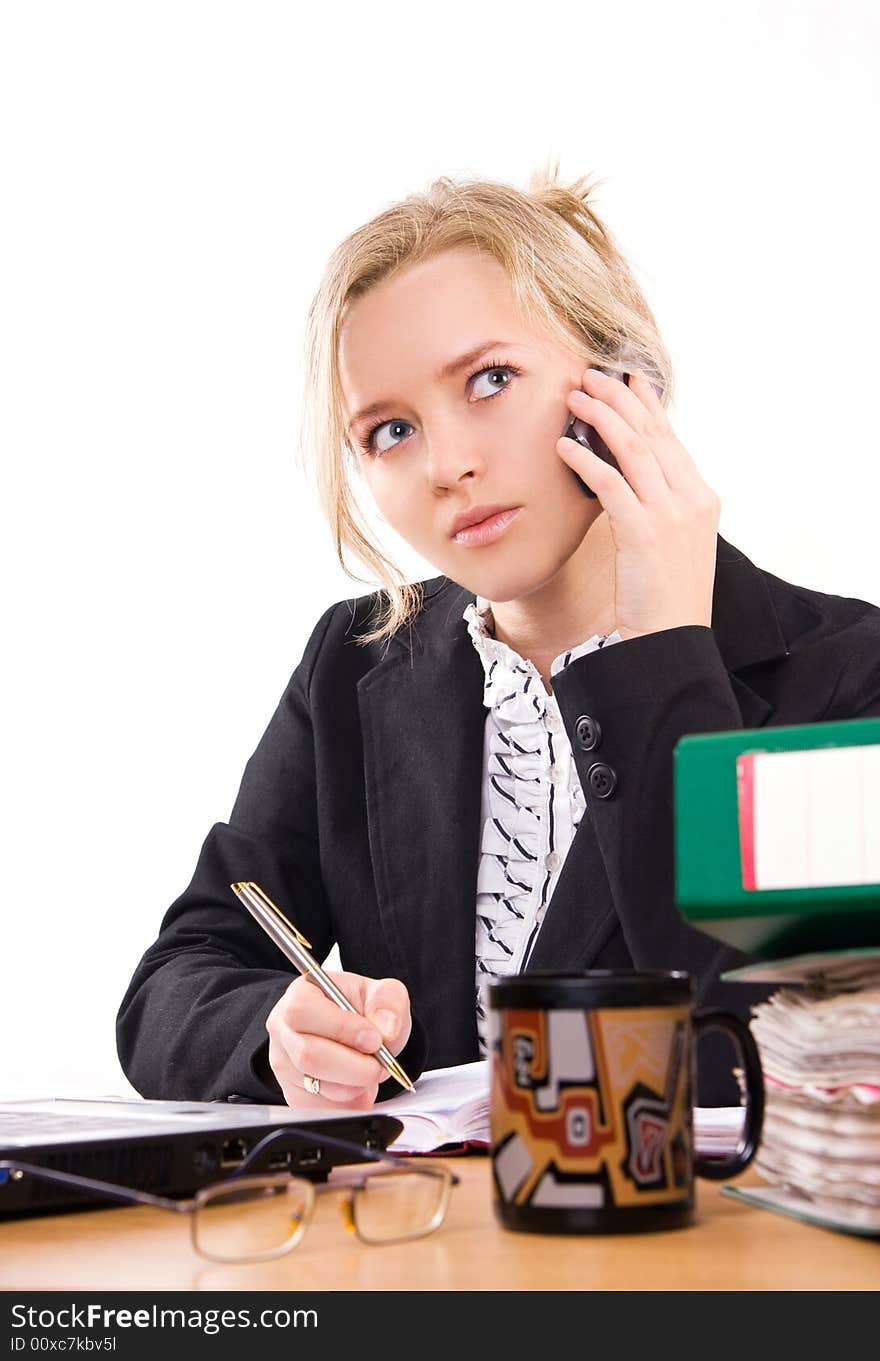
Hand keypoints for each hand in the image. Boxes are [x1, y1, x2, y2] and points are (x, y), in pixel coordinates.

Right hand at [265, 971, 411, 1110]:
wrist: (354, 1033)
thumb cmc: (360, 1010)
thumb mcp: (380, 993)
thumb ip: (388, 1001)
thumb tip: (386, 1028)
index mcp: (299, 994)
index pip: (304, 1011)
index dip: (342, 1028)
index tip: (374, 1040)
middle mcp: (284, 1031)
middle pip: (309, 1056)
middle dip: (355, 1067)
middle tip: (380, 1064)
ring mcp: (285, 1066)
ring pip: (317, 1087)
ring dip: (356, 1086)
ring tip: (370, 1070)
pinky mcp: (294, 1095)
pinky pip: (323, 1109)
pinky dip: (351, 1103)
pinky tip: (359, 1085)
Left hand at [557, 367, 720, 641]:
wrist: (671, 641)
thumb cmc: (665, 598)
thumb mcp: (671, 544)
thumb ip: (657, 508)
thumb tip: (626, 480)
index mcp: (701, 499)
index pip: (671, 440)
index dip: (647, 405)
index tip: (626, 379)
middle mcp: (691, 500)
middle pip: (653, 434)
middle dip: (620, 399)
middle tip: (590, 376)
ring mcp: (670, 516)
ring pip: (634, 450)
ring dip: (602, 418)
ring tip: (575, 397)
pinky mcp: (644, 534)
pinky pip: (611, 485)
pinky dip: (586, 461)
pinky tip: (564, 447)